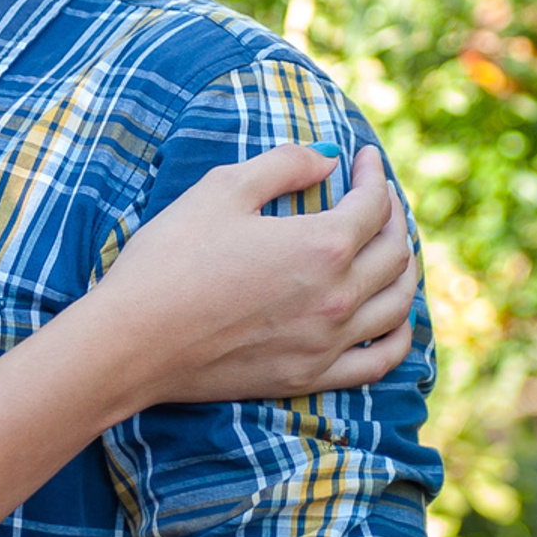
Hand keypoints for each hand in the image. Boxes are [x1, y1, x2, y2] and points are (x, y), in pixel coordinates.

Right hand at [99, 143, 421, 407]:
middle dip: (393, 216)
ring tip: (393, 250)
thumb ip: (283, 164)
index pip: (373, 204)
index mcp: (322, 245)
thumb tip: (326, 158)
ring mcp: (327, 343)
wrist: (132, 341)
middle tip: (377, 198)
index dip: (373, 174)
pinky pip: (378, 363)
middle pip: (394, 253)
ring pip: (396, 305)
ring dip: (404, 271)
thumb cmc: (170, 259)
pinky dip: (398, 338)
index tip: (361, 158)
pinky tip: (395, 321)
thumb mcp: (221, 189)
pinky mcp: (309, 377)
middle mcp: (337, 296)